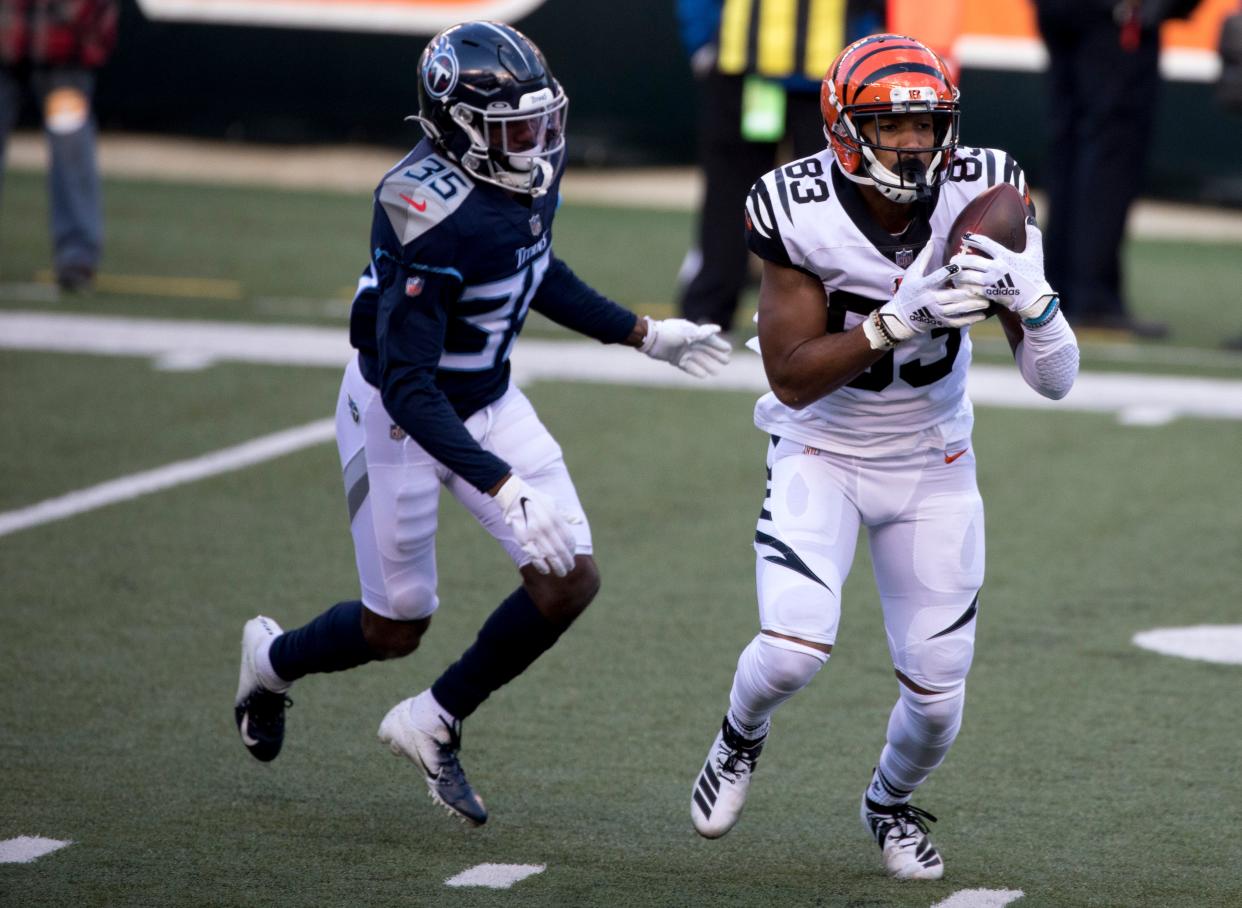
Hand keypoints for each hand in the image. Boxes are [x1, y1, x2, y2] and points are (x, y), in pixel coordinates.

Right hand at [492, 475, 579, 576]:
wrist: (513, 495)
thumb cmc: (533, 499)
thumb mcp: (552, 503)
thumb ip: (564, 515)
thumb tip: (578, 521)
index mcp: (556, 519)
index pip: (569, 539)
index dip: (572, 550)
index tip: (572, 555)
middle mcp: (547, 527)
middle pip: (562, 550)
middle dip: (567, 562)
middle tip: (570, 568)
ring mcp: (536, 534)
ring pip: (550, 555)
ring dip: (557, 566)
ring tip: (562, 573)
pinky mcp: (524, 539)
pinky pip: (535, 556)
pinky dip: (542, 565)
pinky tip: (546, 570)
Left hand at [639, 317, 731, 376]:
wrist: (651, 340)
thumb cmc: (670, 333)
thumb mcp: (688, 333)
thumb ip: (703, 333)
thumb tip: (717, 329)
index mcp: (693, 333)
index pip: (709, 339)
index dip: (718, 344)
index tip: (728, 350)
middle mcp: (689, 342)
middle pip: (705, 350)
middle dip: (716, 356)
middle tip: (727, 362)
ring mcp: (682, 352)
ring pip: (698, 359)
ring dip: (707, 365)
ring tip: (717, 372)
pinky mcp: (676, 360)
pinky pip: (688, 366)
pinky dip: (695, 371)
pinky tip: (704, 376)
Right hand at [867, 243, 988, 347]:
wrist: (901, 318)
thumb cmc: (908, 292)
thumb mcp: (912, 274)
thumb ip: (923, 258)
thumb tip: (931, 241)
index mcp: (923, 286)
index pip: (938, 277)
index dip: (949, 272)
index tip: (960, 265)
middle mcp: (931, 300)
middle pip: (952, 295)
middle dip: (968, 291)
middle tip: (984, 285)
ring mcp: (937, 313)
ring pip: (958, 309)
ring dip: (973, 305)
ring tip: (987, 301)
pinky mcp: (940, 322)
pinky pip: (957, 322)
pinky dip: (970, 319)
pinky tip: (982, 315)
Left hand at [951, 221, 1055, 320]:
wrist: (1035, 299)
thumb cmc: (1034, 275)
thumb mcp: (1036, 253)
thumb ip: (1033, 235)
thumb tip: (1028, 219)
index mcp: (1006, 257)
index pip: (986, 244)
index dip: (973, 239)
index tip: (965, 236)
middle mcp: (997, 268)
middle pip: (972, 261)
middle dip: (961, 259)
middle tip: (953, 258)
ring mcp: (992, 282)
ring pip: (969, 276)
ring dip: (959, 274)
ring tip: (953, 272)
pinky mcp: (989, 294)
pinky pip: (972, 289)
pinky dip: (964, 287)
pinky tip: (958, 285)